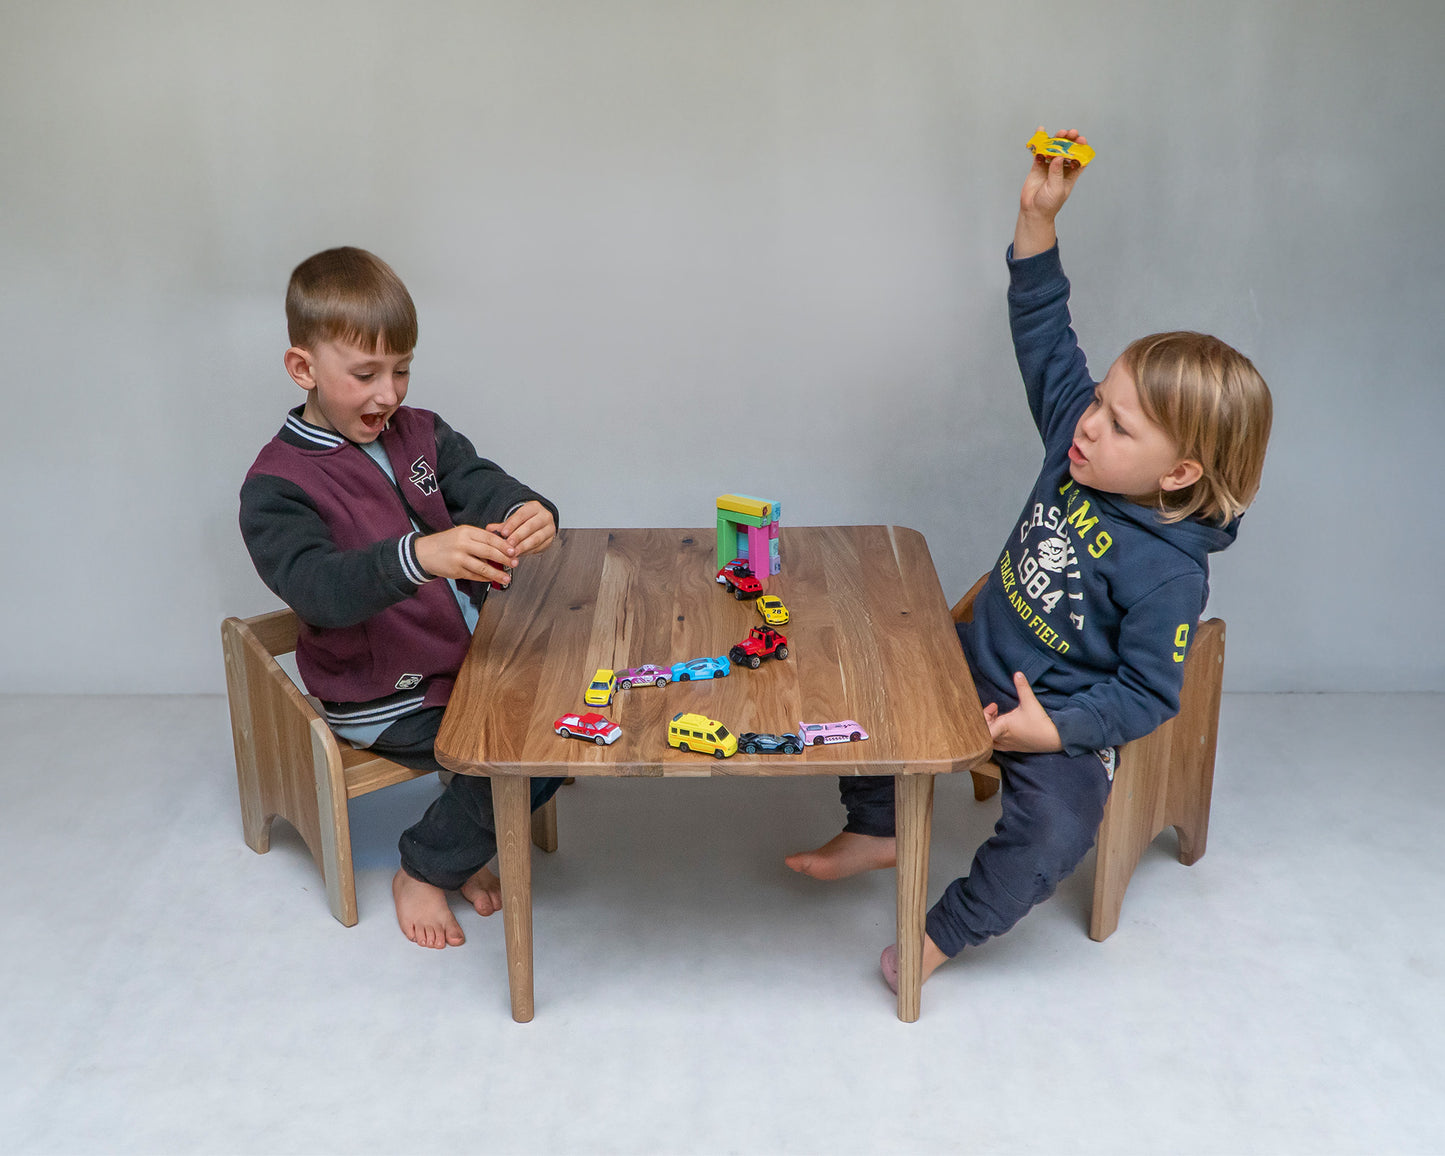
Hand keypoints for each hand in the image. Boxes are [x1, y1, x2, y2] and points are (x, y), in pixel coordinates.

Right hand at [413, 525, 514, 585]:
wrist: (423, 553)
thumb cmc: (447, 542)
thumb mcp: (461, 534)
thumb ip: (479, 539)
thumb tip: (502, 547)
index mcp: (466, 531)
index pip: (490, 538)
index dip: (504, 545)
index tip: (514, 550)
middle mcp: (462, 544)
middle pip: (489, 552)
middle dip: (505, 559)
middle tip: (515, 563)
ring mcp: (458, 558)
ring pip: (483, 567)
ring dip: (497, 573)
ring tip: (507, 578)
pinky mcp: (455, 571)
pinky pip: (475, 575)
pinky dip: (485, 578)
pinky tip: (492, 579)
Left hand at [487, 501, 555, 558]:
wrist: (539, 523)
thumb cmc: (525, 521)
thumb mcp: (514, 519)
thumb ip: (502, 525)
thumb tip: (489, 529)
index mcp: (534, 507)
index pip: (522, 515)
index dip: (512, 524)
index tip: (504, 533)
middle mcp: (545, 516)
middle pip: (530, 526)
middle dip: (518, 537)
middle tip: (508, 545)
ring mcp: (549, 528)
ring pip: (536, 538)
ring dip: (523, 547)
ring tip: (513, 553)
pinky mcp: (550, 540)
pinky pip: (539, 547)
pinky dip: (528, 552)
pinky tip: (519, 554)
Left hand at [983, 672, 1063, 752]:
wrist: (1053, 739)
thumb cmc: (1040, 722)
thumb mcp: (1030, 702)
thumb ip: (1022, 687)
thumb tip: (1018, 673)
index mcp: (1003, 727)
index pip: (984, 728)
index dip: (983, 716)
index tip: (993, 706)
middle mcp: (1003, 737)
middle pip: (985, 731)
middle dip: (986, 718)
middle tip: (995, 708)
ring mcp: (1008, 744)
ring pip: (990, 739)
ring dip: (991, 728)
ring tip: (998, 718)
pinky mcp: (1013, 747)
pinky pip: (998, 745)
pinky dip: (996, 737)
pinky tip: (1003, 729)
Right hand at [1014, 127, 1088, 258]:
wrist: (1032, 211)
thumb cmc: (1049, 204)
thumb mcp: (1056, 189)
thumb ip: (1057, 172)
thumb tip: (1058, 156)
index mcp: (1071, 174)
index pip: (1080, 158)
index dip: (1082, 147)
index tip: (1081, 139)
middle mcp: (1061, 168)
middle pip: (1067, 150)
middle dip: (1070, 140)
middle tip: (1071, 133)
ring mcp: (1049, 166)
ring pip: (1054, 149)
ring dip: (1057, 140)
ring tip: (1059, 133)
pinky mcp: (1037, 166)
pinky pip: (1039, 152)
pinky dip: (1040, 142)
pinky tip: (1040, 132)